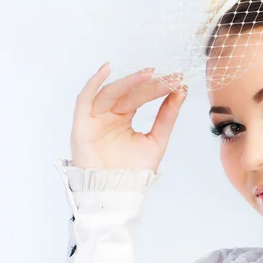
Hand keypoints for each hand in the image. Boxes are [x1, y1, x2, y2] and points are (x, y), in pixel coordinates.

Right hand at [70, 62, 185, 172]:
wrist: (118, 193)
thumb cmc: (134, 171)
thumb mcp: (157, 139)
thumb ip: (167, 116)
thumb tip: (181, 92)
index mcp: (123, 118)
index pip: (141, 96)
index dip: (158, 87)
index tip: (177, 79)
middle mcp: (108, 115)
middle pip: (128, 93)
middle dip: (149, 85)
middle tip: (169, 77)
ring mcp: (94, 118)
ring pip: (111, 92)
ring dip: (129, 82)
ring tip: (149, 74)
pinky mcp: (81, 124)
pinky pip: (84, 98)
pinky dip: (93, 83)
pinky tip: (106, 69)